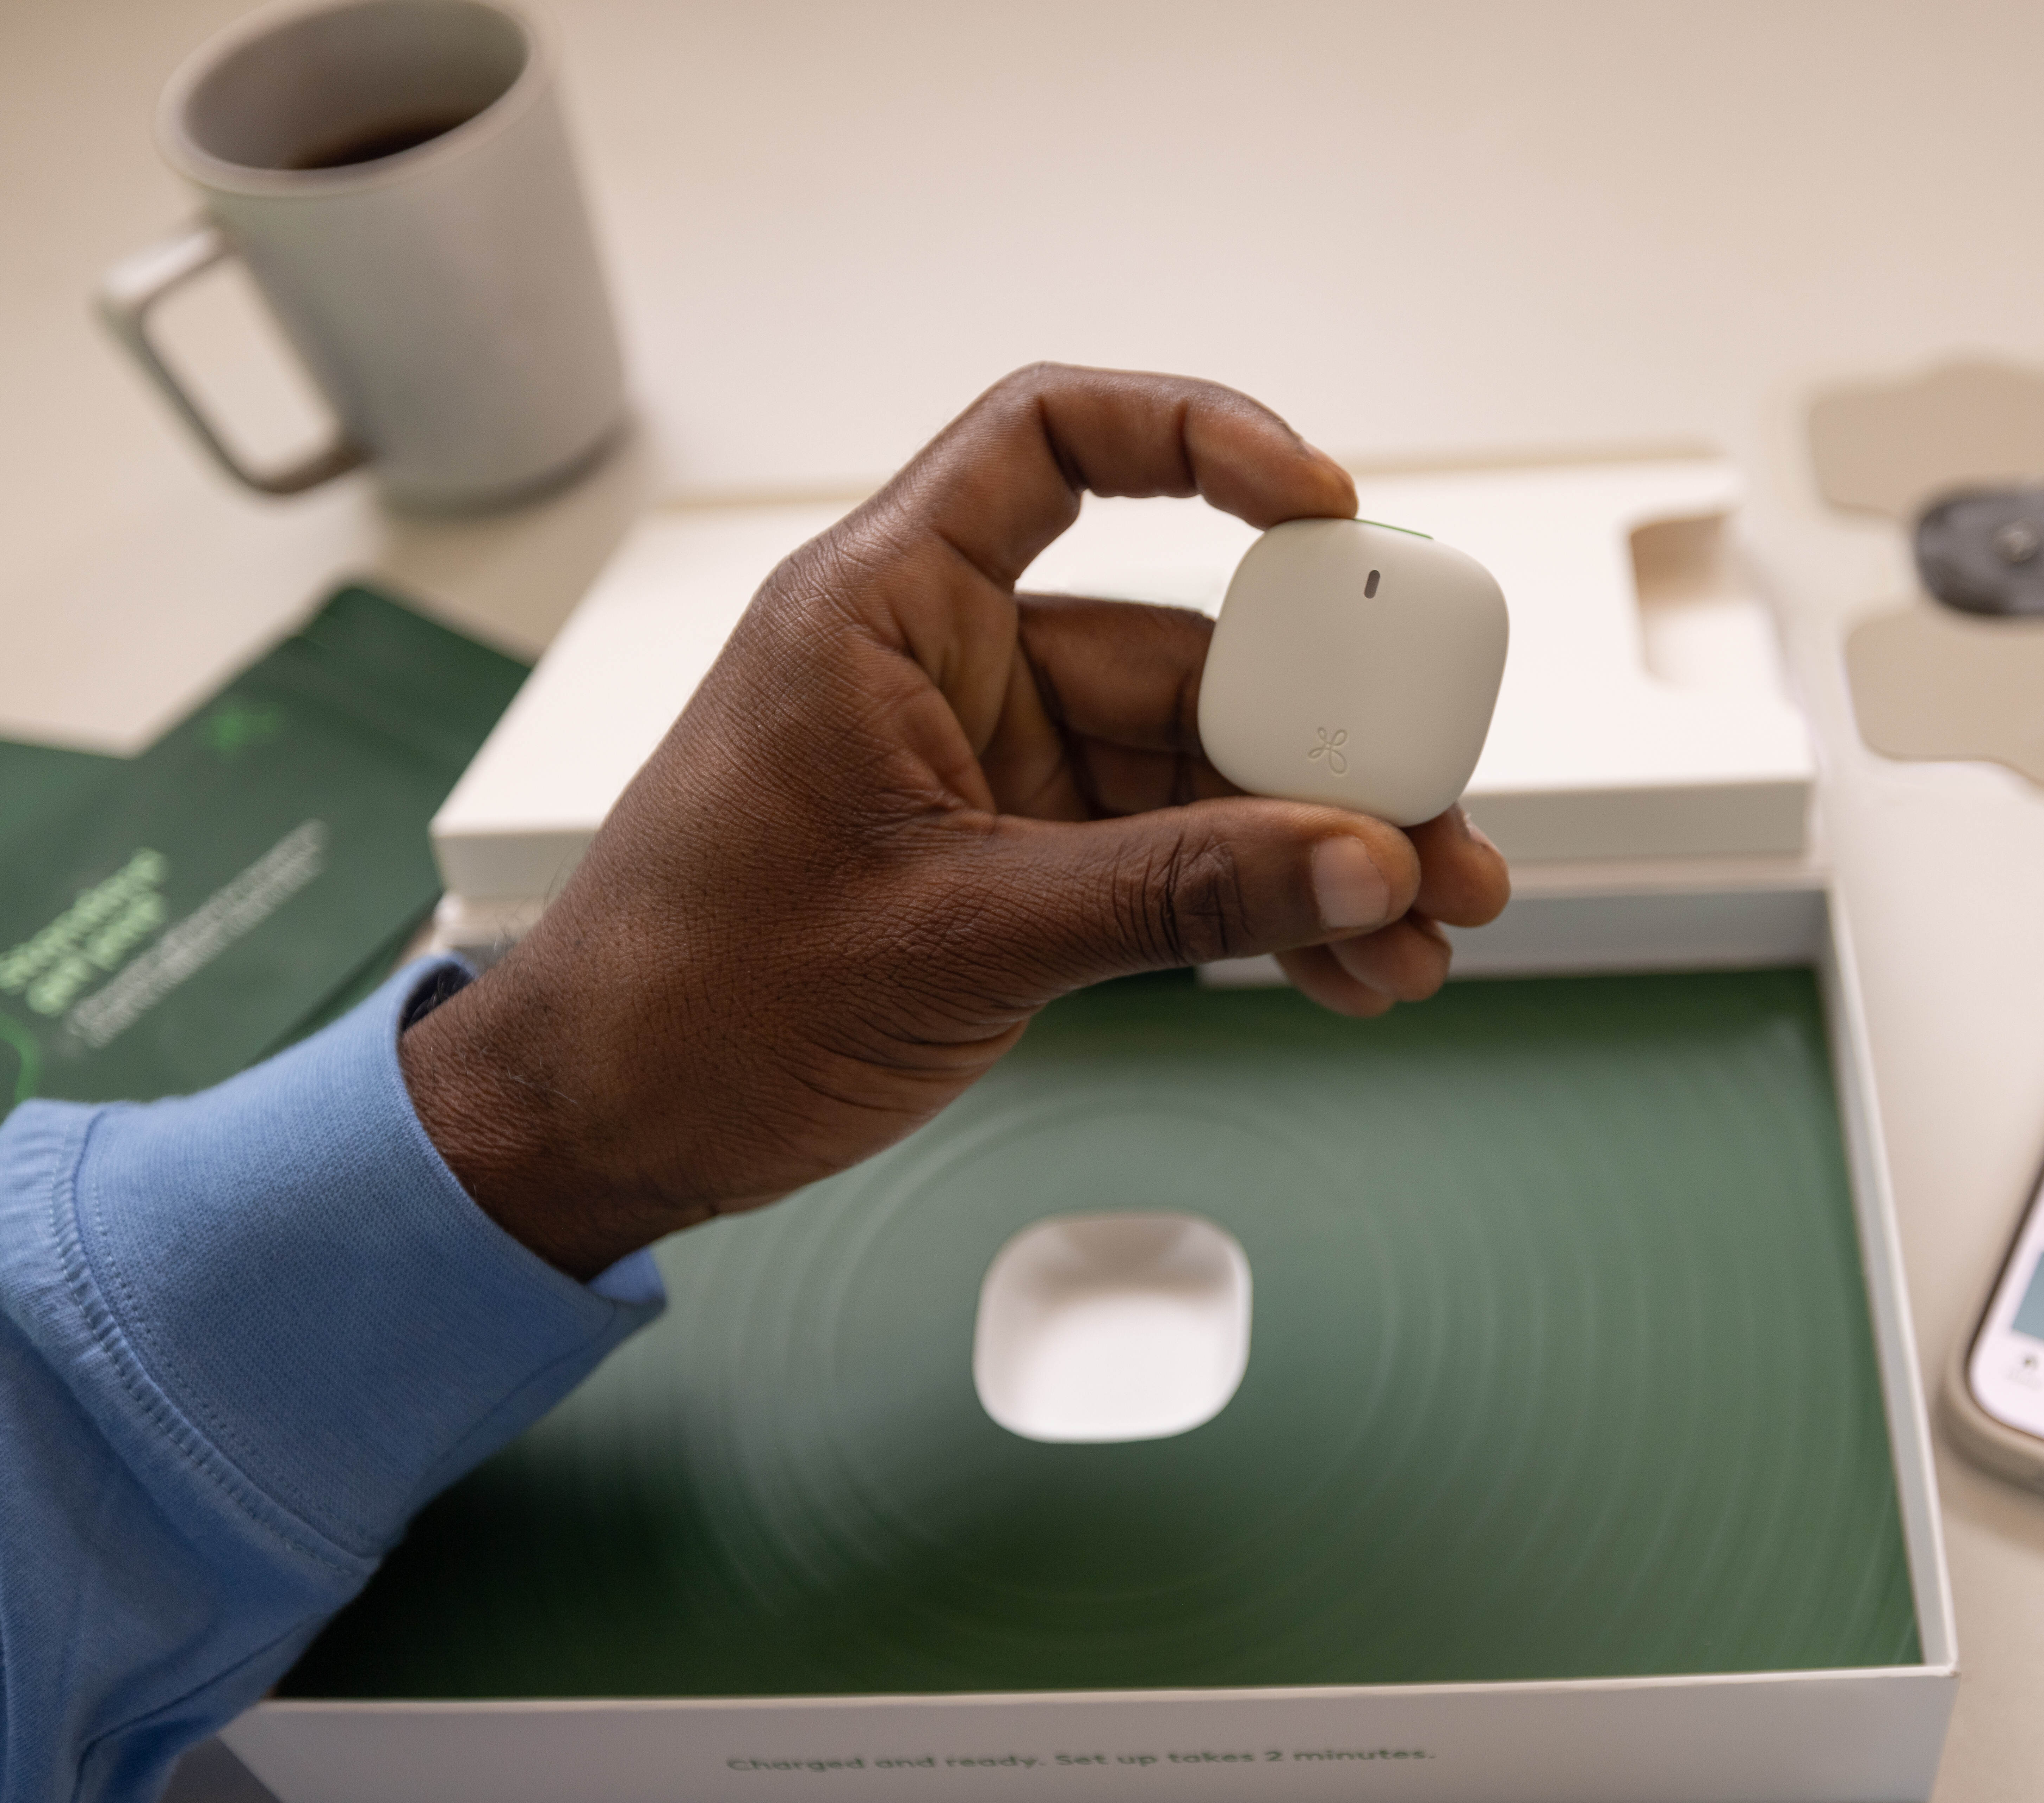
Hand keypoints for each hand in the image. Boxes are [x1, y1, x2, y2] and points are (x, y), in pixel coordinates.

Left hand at [401, 365, 1511, 1277]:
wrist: (604, 1122)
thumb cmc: (701, 996)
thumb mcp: (957, 935)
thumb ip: (1170, 894)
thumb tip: (1363, 865)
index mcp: (889, 612)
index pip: (1050, 442)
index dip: (1196, 440)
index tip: (1322, 507)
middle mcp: (950, 669)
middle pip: (1181, 649)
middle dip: (1322, 745)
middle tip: (1439, 826)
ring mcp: (989, 770)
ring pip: (1194, 776)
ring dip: (1314, 853)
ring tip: (1426, 933)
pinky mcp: (1012, 864)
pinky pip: (1166, 860)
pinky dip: (1255, 909)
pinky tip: (1348, 968)